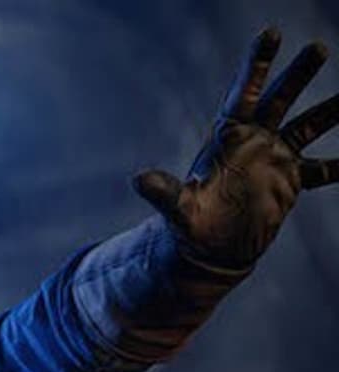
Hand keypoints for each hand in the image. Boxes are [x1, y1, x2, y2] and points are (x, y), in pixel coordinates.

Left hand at [135, 28, 338, 269]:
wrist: (209, 250)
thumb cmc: (189, 227)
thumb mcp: (177, 210)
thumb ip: (164, 193)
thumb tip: (139, 180)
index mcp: (226, 139)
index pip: (244, 94)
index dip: (256, 65)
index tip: (270, 33)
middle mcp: (253, 142)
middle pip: (279, 100)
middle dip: (298, 74)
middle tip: (318, 47)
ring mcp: (274, 159)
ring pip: (308, 126)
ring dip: (330, 110)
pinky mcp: (290, 181)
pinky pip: (322, 169)